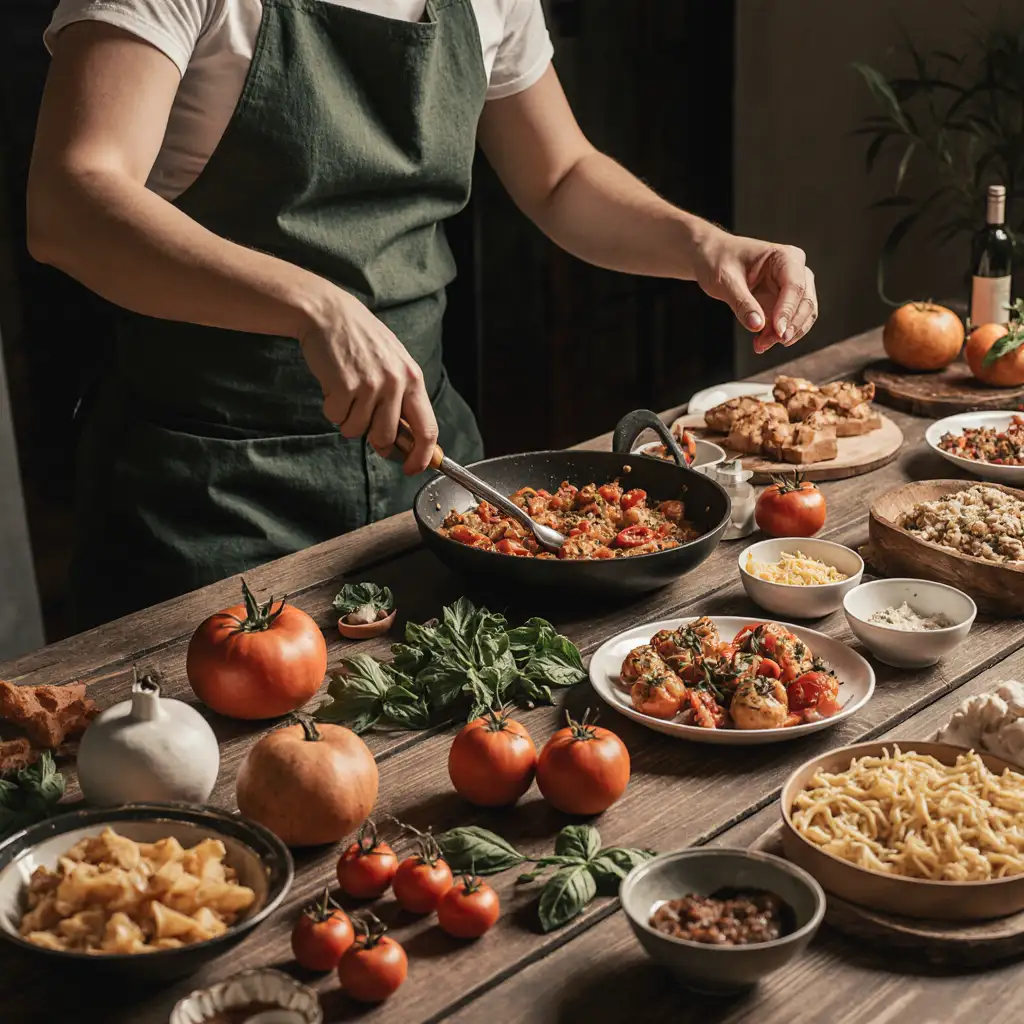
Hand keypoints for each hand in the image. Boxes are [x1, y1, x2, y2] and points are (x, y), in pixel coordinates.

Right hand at [297, 286, 436, 473]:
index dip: (421, 456)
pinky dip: (332, 409)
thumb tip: (405, 442)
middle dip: (375, 440)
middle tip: (363, 420)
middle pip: (388, 438)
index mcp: (413, 378)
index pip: (427, 430)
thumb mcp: (394, 364)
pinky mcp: (344, 386)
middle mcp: (395, 382)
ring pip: (358, 431)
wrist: (328, 314)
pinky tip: (333, 385)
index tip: (413, 468)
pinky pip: (336, 418)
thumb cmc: (362, 341)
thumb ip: (402, 399)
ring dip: (348, 420)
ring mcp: (370, 385)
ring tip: (347, 392)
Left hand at [692, 227, 817, 353]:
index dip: (789, 310)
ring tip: (760, 345)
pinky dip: (778, 335)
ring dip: (785, 334)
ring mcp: (791, 287)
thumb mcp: (725, 280)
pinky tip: (761, 343)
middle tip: (767, 342)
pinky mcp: (783, 302)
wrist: (711, 257)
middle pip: (805, 302)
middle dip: (789, 326)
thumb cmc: (719, 259)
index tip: (778, 331)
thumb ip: (742, 303)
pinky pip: (789, 322)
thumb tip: (757, 325)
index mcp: (785, 257)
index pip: (795, 286)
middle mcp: (795, 270)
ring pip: (802, 315)